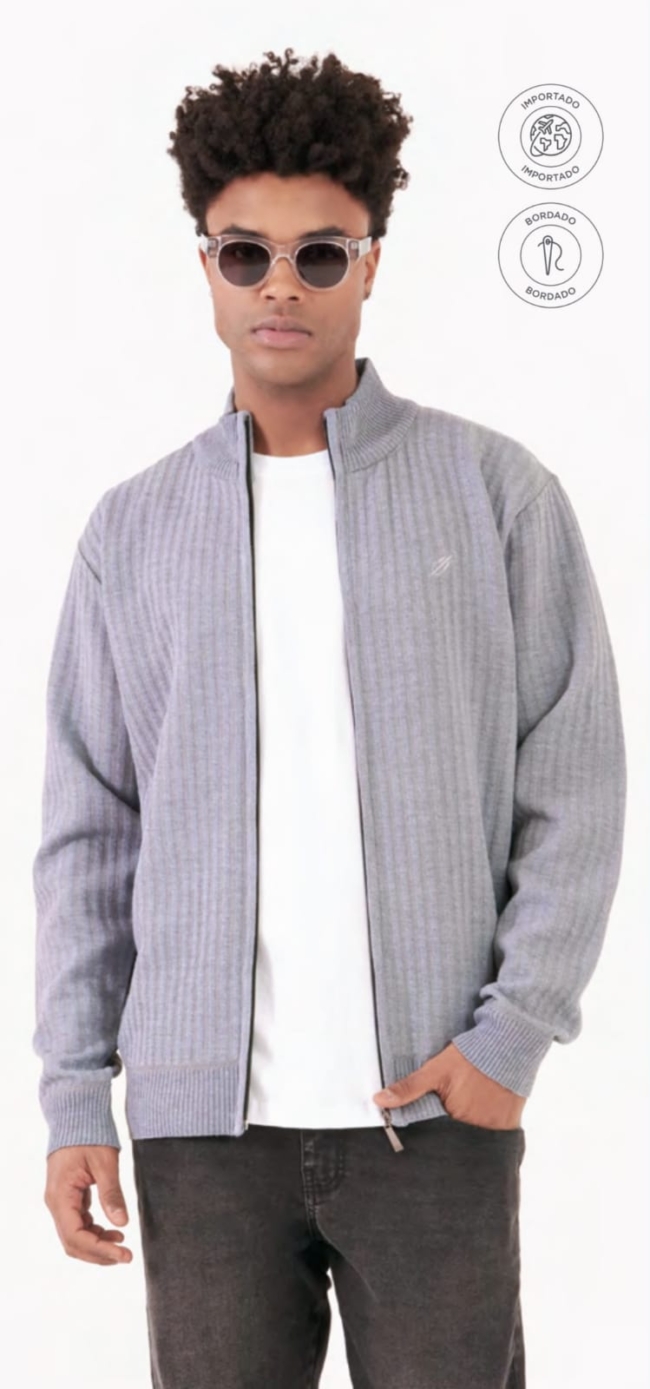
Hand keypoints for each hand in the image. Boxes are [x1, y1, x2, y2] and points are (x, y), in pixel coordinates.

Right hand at [44, 1145, 133, 1265]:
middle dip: (99, 1253)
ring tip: (122, 1244)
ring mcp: (61, 1201)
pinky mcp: (69, 1198)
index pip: (76, 1236)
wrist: (76, 1115)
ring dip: (97, 1245)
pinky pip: (79, 1224)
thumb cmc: (89, 1134)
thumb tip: (122, 1223)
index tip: (124, 1254)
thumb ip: (112, 1194)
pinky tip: (113, 1231)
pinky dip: (95, 1232)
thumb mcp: (105, 1163)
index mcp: (60, 1196)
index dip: (99, 1250)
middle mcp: (56, 1203)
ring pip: (75, 1236)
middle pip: (73, 1243)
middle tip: (126, 1256)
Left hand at [372, 1042, 525, 1129]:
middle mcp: (477, 1132)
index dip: (427, 1134)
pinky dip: (484, 1128)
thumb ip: (409, 1087)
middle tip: (445, 1117)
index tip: (420, 1129)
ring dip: (465, 1132)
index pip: (435, 1138)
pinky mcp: (510, 1126)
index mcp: (456, 1120)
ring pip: (473, 1140)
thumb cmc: (473, 1057)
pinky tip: (480, 1113)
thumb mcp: (436, 1070)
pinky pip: (492, 1136)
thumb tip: (379, 1100)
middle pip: (454, 1141)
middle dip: (446, 1135)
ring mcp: (495, 1131)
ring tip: (462, 1114)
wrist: (511, 1044)